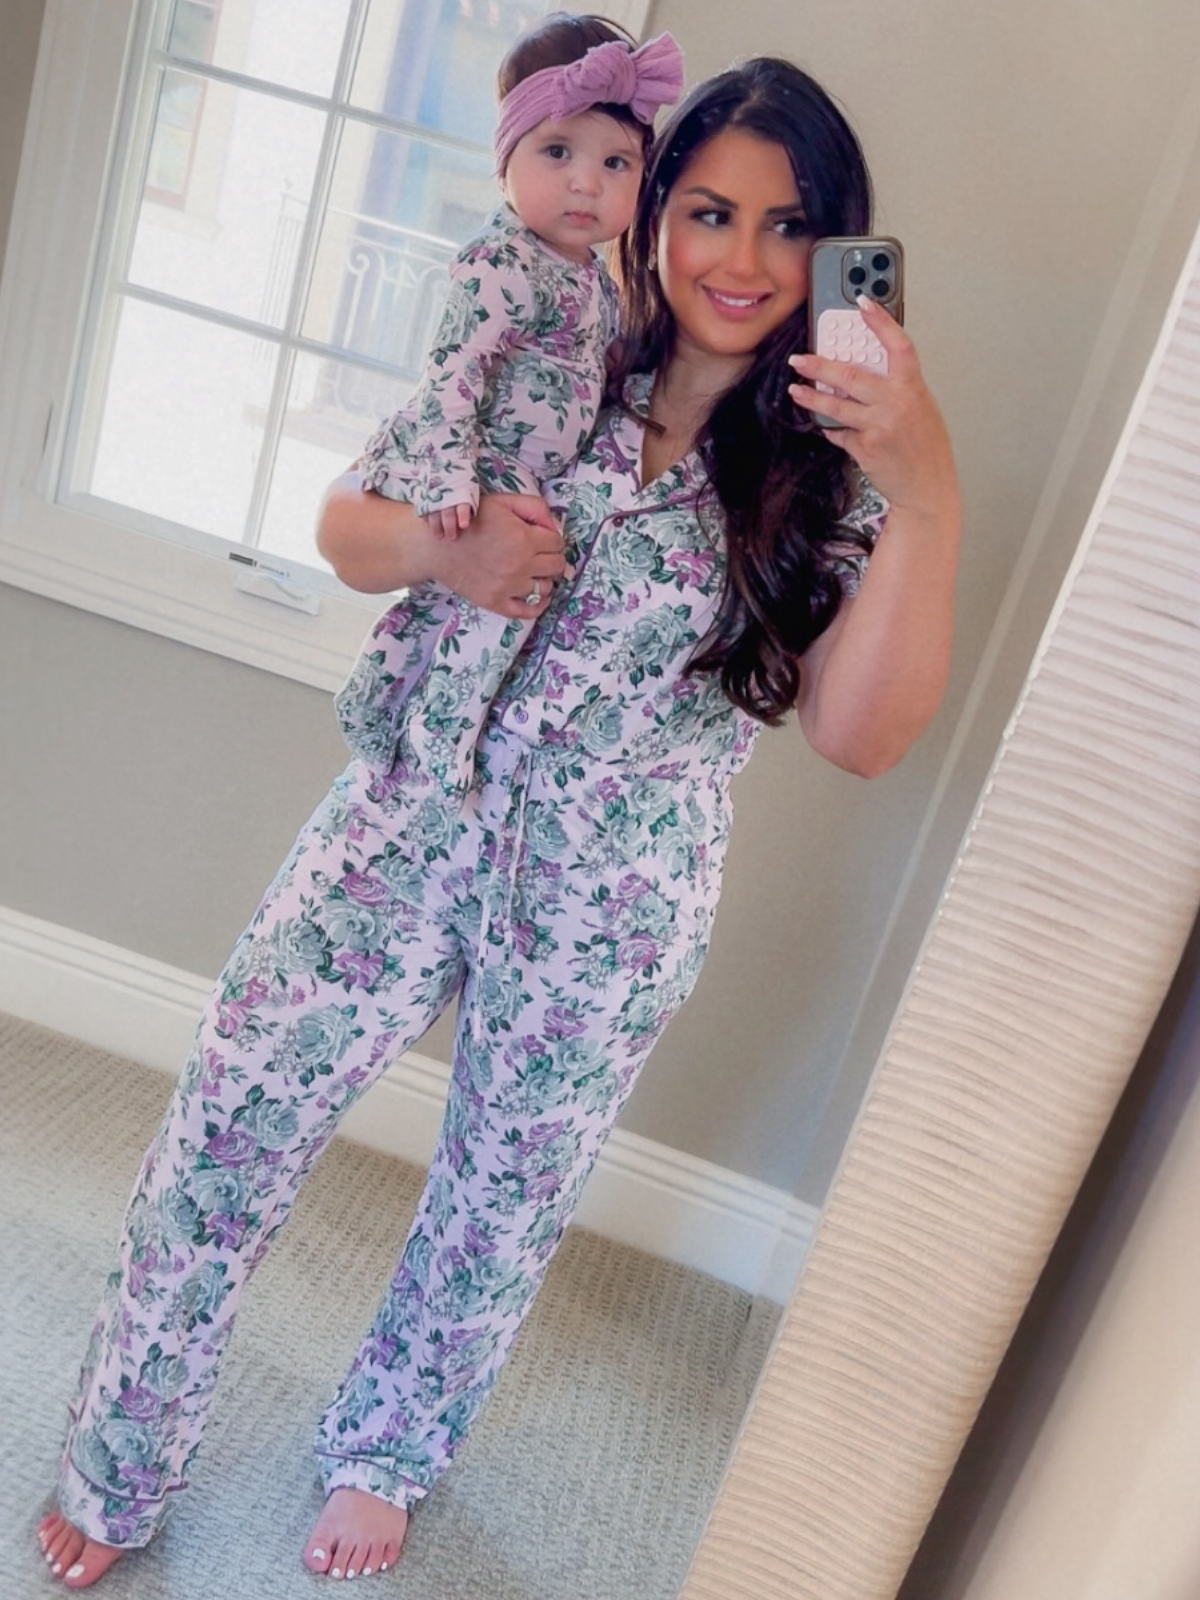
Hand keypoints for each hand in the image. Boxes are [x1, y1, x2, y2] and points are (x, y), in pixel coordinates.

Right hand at [431, 493, 573, 618]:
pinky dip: (538, 605)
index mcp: (524, 539)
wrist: (437, 546)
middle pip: (556, 566)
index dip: (552, 538)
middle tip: (540, 553)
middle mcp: (520, 565)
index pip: (557, 543)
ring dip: (544, 578)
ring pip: (545, 588)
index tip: (543, 538)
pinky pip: (528, 611)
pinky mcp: (496, 602)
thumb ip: (534, 508)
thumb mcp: (503, 502)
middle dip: (552, 557)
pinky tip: (538, 595)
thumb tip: (556, 526)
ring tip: (533, 571)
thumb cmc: (470, 520)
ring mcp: (509, 587)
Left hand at [787, 298, 955, 515]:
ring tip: (796, 390)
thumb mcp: (920, 408)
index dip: (880, 321)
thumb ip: (897, 389)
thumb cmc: (926, 448)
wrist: (927, 487)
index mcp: (913, 387)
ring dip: (811, 397)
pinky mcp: (865, 448)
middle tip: (800, 359)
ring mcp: (879, 425)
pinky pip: (839, 433)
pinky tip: (826, 427)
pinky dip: (832, 429)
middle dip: (820, 365)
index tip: (863, 302)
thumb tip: (868, 373)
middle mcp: (896, 403)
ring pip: (836, 405)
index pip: (898, 345)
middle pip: (851, 375)